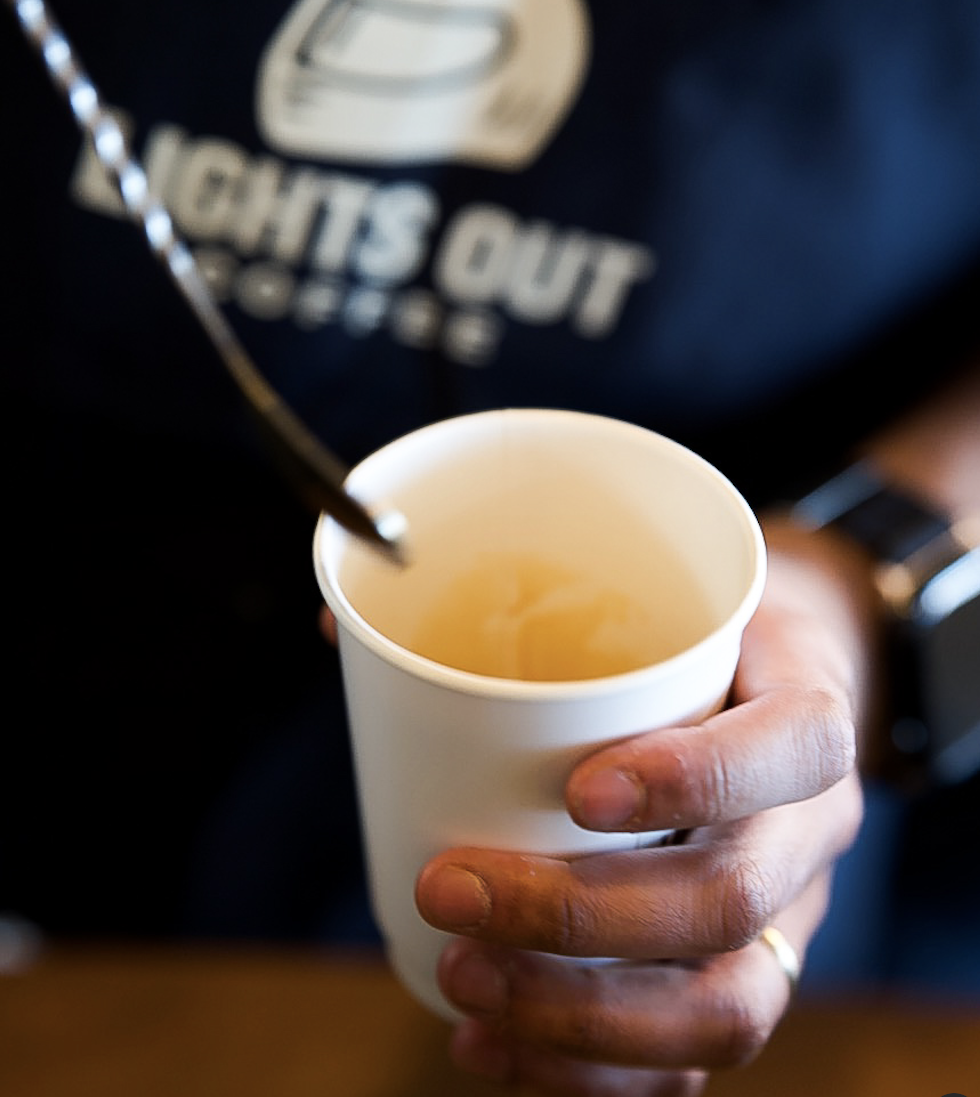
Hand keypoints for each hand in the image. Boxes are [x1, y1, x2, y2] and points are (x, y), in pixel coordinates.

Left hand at [415, 523, 871, 1095]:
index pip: (793, 748)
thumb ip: (527, 594)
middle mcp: (810, 826)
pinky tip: (487, 1040)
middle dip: (580, 916)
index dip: (696, 779)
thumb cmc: (702, 636)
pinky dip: (586, 1069)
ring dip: (577, 1015)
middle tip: (451, 888)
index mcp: (806, 710)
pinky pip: (689, 1056)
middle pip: (732, 900)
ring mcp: (788, 915)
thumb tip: (343, 627)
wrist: (783, 688)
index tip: (576, 792)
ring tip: (461, 977)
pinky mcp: (747, 973)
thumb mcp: (661, 589)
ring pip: (724, 1008)